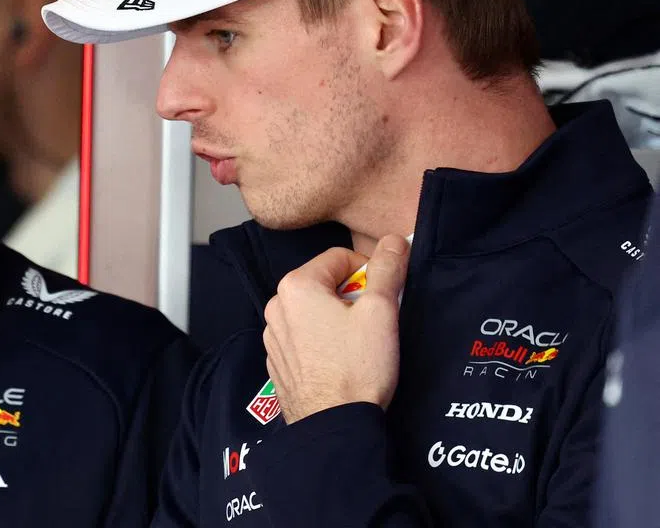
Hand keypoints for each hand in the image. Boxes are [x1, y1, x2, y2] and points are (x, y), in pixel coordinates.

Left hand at [262, 235, 409, 423]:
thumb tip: (393, 239)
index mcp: (296, 286)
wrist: (334, 426)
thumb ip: (386, 269)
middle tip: (374, 322)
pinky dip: (322, 342)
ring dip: (337, 319)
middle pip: (324, 284)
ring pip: (313, 312)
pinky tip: (340, 362)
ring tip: (358, 345)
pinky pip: (303, 338)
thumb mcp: (381, 311)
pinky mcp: (277, 362)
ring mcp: (272, 336)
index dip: (368, 272)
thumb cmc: (358, 367)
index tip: (384, 296)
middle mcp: (276, 306)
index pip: (340, 258)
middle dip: (352, 297)